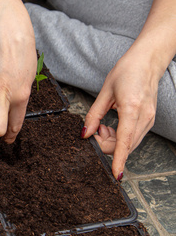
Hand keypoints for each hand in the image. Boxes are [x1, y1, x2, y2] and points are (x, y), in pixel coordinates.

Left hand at [82, 52, 158, 179]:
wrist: (147, 61)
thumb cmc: (127, 71)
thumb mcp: (105, 92)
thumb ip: (93, 115)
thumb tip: (85, 133)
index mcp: (132, 110)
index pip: (124, 142)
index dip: (118, 160)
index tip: (115, 174)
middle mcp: (144, 118)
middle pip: (123, 146)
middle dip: (105, 145)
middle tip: (93, 131)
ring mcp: (149, 120)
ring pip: (128, 144)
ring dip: (111, 141)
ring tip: (101, 126)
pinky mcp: (148, 121)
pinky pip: (132, 138)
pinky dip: (118, 137)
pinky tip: (110, 126)